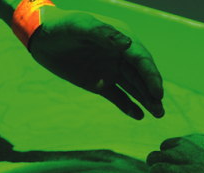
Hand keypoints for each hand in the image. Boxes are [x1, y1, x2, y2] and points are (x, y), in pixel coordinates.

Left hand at [30, 7, 164, 119]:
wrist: (42, 37)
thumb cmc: (63, 26)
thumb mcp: (81, 25)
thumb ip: (103, 34)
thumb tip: (127, 44)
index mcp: (120, 39)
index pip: (141, 59)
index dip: (151, 76)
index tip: (157, 92)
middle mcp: (120, 55)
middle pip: (141, 76)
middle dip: (152, 92)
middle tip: (161, 109)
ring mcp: (110, 70)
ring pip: (133, 88)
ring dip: (145, 100)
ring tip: (158, 115)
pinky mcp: (99, 83)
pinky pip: (117, 96)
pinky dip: (128, 106)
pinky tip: (139, 115)